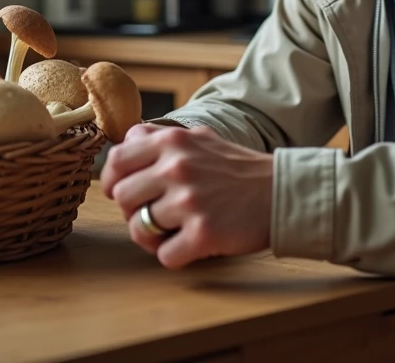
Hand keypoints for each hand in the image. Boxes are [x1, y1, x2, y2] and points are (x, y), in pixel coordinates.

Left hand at [100, 123, 273, 269]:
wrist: (281, 192)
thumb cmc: (237, 169)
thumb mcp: (199, 139)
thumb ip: (161, 138)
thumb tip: (126, 140)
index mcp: (173, 142)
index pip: (117, 159)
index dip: (113, 180)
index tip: (121, 192)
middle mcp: (177, 167)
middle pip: (123, 197)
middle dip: (133, 211)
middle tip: (154, 214)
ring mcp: (189, 201)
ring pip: (138, 229)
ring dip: (152, 236)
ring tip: (173, 231)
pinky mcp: (203, 233)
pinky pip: (164, 255)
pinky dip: (175, 255)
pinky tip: (191, 244)